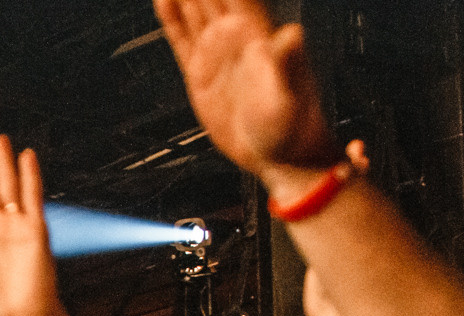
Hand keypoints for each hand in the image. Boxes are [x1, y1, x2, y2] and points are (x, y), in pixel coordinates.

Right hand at [156, 0, 338, 180]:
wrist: (281, 154)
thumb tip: (291, 34)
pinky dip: (171, 18)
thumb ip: (288, 64)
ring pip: (194, 9)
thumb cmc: (293, 128)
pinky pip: (181, 39)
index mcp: (256, 35)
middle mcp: (236, 37)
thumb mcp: (290, 98)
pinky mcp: (201, 73)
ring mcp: (217, 53)